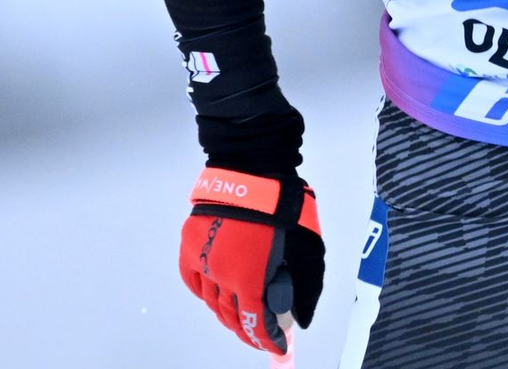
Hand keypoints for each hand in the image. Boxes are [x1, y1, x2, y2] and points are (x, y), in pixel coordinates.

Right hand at [179, 168, 324, 351]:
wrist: (253, 169)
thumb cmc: (283, 205)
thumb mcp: (307, 247)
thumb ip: (304, 285)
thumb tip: (300, 315)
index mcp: (251, 278)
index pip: (257, 322)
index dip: (267, 340)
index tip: (276, 348)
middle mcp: (222, 276)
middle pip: (232, 316)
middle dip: (248, 330)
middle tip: (258, 336)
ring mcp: (203, 261)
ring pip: (212, 302)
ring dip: (227, 314)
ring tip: (238, 319)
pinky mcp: (191, 245)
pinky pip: (193, 281)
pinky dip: (203, 294)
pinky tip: (213, 297)